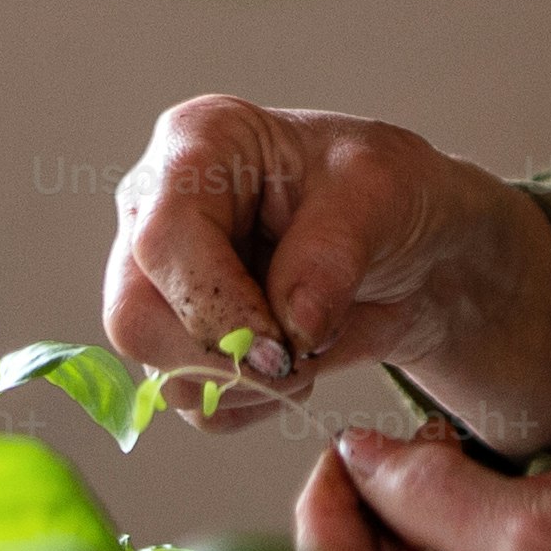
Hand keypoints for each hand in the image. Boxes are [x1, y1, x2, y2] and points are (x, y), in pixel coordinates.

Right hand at [98, 96, 550, 449]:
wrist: (414, 249)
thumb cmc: (388, 193)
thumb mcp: (381, 195)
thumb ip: (332, 254)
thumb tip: (291, 329)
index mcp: (196, 146)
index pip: (164, 240)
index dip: (214, 305)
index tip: (281, 347)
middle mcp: (159, 213)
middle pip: (136, 317)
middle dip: (224, 357)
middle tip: (298, 357)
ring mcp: (162, 282)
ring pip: (161, 372)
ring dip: (246, 384)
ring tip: (309, 346)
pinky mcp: (179, 339)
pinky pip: (192, 404)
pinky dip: (250, 403)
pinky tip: (293, 366)